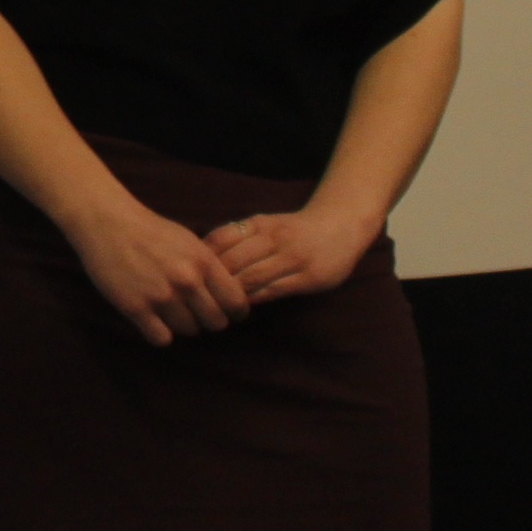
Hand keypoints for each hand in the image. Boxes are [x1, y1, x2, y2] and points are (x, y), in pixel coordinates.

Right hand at [58, 189, 252, 346]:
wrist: (106, 223)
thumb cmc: (149, 230)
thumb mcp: (189, 242)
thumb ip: (209, 268)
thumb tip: (228, 295)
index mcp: (204, 262)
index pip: (236, 303)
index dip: (234, 311)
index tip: (224, 311)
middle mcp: (187, 281)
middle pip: (215, 322)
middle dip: (208, 320)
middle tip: (195, 313)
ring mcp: (160, 296)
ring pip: (189, 331)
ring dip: (182, 326)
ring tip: (171, 313)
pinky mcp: (135, 307)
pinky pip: (161, 338)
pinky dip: (160, 333)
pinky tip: (153, 321)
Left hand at [209, 204, 378, 306]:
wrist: (342, 227)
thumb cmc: (294, 229)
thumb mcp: (265, 224)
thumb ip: (237, 238)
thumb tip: (199, 258)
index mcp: (260, 224)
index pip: (221, 240)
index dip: (202, 258)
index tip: (190, 271)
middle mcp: (275, 239)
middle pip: (232, 262)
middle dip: (212, 280)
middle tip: (198, 295)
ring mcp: (294, 259)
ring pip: (251, 278)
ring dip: (230, 294)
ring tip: (216, 304)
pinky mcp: (310, 278)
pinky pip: (273, 291)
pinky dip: (253, 299)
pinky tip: (241, 305)